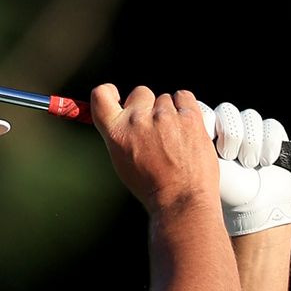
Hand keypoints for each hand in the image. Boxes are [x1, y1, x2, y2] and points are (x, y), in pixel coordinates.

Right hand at [89, 84, 218, 213]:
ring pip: (165, 99)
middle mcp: (138, 120)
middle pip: (140, 93)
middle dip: (147, 105)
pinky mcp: (189, 116)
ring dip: (170, 112)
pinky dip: (186, 108)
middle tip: (156, 128)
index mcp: (116, 132)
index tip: (117, 95)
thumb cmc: (152, 186)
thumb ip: (120, 135)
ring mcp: (165, 117)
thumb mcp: (122, 161)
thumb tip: (122, 119)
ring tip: (175, 137)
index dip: (109, 91)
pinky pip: (184, 97)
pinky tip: (186, 126)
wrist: (180, 199)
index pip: (101, 95)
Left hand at [196, 101, 290, 235]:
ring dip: (249, 144)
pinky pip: (271, 127)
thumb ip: (188, 146)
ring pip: (250, 117)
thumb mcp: (201, 167)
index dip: (207, 122)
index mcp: (205, 132)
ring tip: (247, 164)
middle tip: (229, 156)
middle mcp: (227, 127)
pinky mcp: (272, 134)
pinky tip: (263, 162)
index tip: (208, 140)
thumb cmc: (223, 190)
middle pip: (227, 110)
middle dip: (230, 135)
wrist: (253, 207)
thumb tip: (178, 125)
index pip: (204, 110)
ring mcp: (250, 129)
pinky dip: (268, 147)